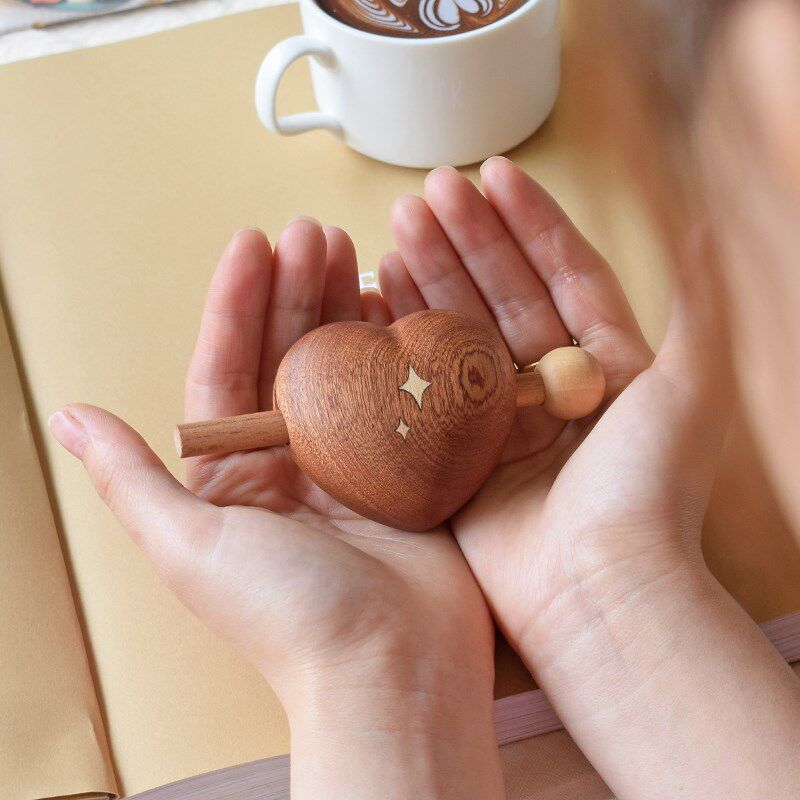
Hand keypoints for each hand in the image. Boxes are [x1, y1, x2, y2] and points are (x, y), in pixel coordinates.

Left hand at [49, 221, 503, 798]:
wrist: (391, 671)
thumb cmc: (289, 620)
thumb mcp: (192, 547)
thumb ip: (135, 478)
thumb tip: (71, 418)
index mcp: (239, 474)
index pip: (230, 368)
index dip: (238, 303)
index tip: (254, 245)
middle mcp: (294, 462)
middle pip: (292, 355)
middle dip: (299, 289)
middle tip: (315, 233)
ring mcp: (355, 462)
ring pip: (347, 365)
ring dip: (348, 307)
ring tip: (355, 253)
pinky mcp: (409, 469)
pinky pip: (401, 395)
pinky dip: (402, 351)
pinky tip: (402, 308)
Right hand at [380, 158, 799, 798]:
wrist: (596, 589)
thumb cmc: (650, 490)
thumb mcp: (695, 390)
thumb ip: (704, 306)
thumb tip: (708, 227)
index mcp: (604, 364)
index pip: (564, 272)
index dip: (530, 219)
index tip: (494, 172)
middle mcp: (550, 385)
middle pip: (504, 292)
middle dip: (468, 236)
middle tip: (430, 189)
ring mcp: (500, 417)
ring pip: (461, 329)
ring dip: (433, 274)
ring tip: (399, 225)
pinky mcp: (458, 451)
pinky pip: (426, 383)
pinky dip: (404, 340)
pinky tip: (381, 297)